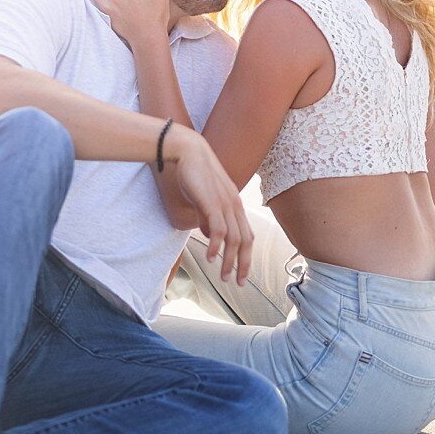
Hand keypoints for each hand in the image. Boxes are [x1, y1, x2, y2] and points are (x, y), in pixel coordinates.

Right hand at [165, 128, 251, 285]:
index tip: (241, 274)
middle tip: (236, 283)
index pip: (247, 236)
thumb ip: (209, 218)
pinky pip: (219, 230)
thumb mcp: (204, 200)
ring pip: (234, 240)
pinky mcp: (213, 203)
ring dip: (229, 261)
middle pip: (245, 241)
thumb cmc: (193, 173)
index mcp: (234, 205)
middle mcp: (234, 206)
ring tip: (222, 276)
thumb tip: (211, 236)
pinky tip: (210, 258)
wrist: (187, 150)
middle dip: (242, 265)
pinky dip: (216, 246)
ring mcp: (225, 204)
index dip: (246, 257)